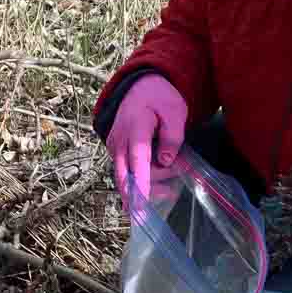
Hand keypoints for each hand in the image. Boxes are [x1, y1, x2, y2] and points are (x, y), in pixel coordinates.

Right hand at [106, 74, 187, 212]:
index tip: (139, 204)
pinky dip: (145, 180)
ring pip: (128, 178)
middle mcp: (119, 140)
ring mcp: (115, 148)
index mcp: (135, 127)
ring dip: (152, 184)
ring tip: (177, 171)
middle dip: (146, 191)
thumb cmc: (160, 100)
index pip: (137, 159)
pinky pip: (127, 174)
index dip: (139, 182)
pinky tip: (165, 179)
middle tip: (172, 190)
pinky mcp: (116, 154)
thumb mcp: (175, 112)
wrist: (140, 88)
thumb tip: (165, 161)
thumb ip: (172, 137)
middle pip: (127, 175)